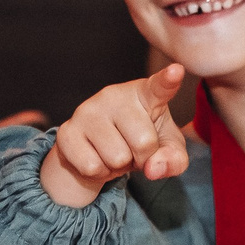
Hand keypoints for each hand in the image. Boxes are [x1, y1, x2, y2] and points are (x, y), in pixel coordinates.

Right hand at [41, 64, 188, 208]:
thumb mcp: (166, 150)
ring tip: (114, 153)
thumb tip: (154, 169)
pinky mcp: (67, 131)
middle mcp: (114, 95)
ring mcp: (87, 110)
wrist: (96, 149)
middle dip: (142, 158)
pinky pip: (92, 167)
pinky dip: (99, 173)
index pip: (159, 87)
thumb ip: (174, 159)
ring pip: (117, 158)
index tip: (176, 71)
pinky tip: (97, 158)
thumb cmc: (139, 141)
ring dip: (119, 167)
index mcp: (144, 93)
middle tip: (133, 151)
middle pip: (143, 142)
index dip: (168, 80)